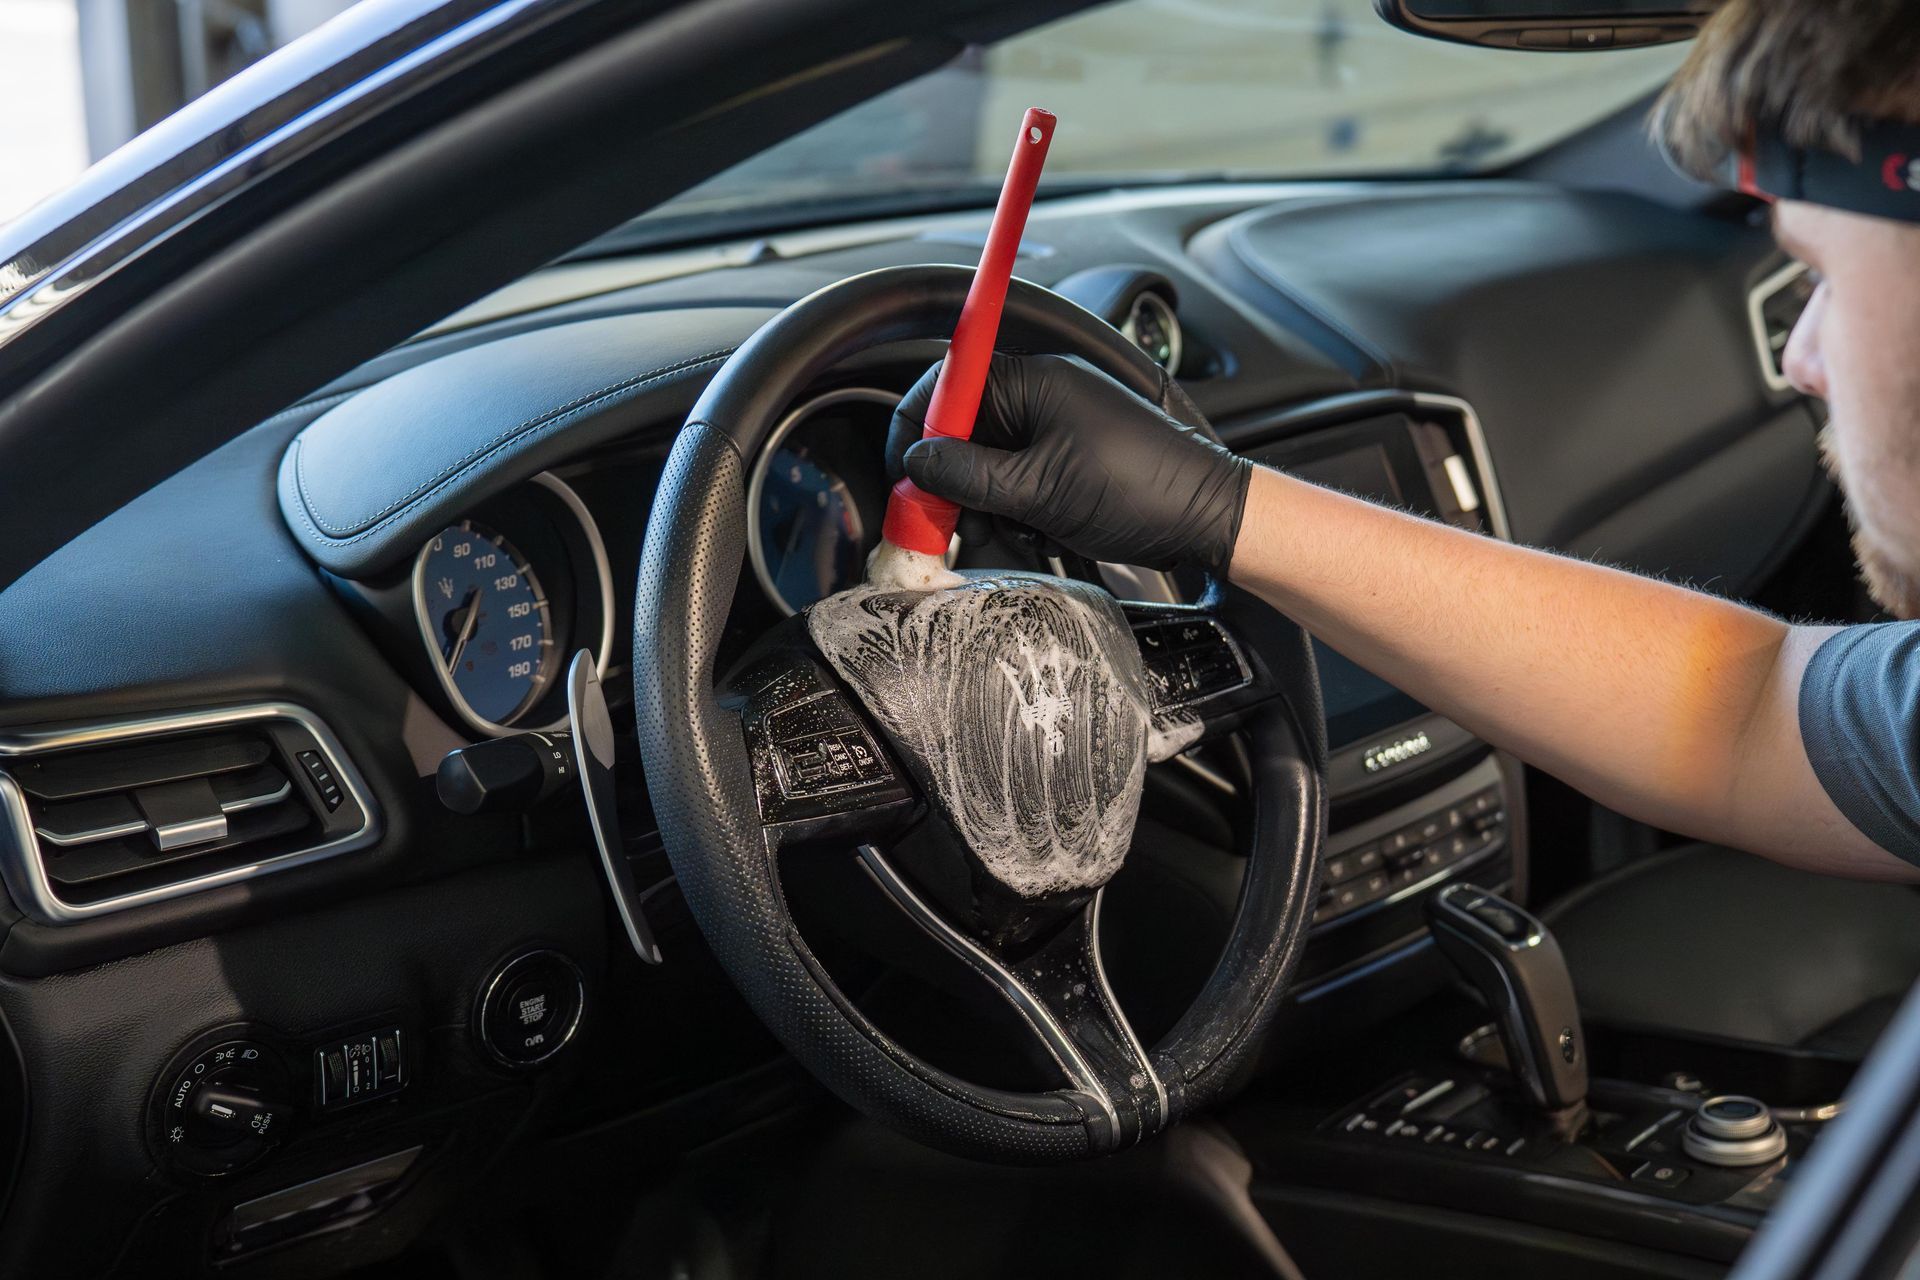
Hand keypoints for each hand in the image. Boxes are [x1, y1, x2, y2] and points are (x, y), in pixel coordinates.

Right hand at [885, 353, 1251, 573]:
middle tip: (955, 524)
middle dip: (957, 484)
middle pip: (962, 432)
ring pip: (988, 466)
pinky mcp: (1068, 461)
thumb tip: (917, 464)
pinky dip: (1020, 513)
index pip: (945, 385)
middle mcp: (1041, 396)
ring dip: (992, 506)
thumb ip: (969, 476)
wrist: (1207, 518)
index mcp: (1032, 380)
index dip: (915, 430)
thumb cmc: (1141, 489)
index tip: (907, 478)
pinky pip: (1019, 483)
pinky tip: (1044, 533)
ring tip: (1022, 532)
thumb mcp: (1040, 490)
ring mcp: (1056, 429)